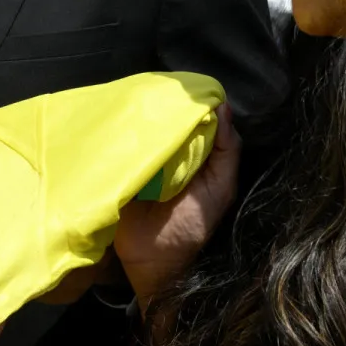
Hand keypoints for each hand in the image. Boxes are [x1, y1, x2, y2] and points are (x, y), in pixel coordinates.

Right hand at [113, 104, 239, 316]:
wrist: (154, 261)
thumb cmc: (192, 227)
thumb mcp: (220, 187)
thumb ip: (227, 151)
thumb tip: (223, 107)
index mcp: (196, 157)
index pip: (196, 120)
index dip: (193, 102)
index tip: (186, 84)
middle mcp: (170, 155)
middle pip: (168, 122)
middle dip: (164, 106)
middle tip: (157, 87)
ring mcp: (142, 161)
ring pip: (143, 131)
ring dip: (140, 119)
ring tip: (136, 100)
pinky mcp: (119, 170)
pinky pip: (120, 147)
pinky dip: (119, 136)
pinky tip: (119, 122)